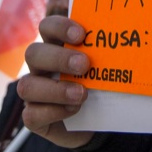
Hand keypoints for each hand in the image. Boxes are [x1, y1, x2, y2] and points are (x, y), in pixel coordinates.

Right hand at [18, 15, 94, 148]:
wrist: (100, 125)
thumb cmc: (102, 88)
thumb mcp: (107, 69)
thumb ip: (107, 53)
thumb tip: (125, 36)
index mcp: (56, 47)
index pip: (47, 27)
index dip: (59, 26)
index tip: (81, 34)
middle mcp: (41, 68)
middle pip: (33, 53)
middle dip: (58, 58)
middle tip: (84, 65)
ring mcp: (34, 93)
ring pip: (26, 85)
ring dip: (55, 89)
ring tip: (81, 94)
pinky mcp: (33, 118)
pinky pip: (32, 114)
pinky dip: (53, 112)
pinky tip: (74, 110)